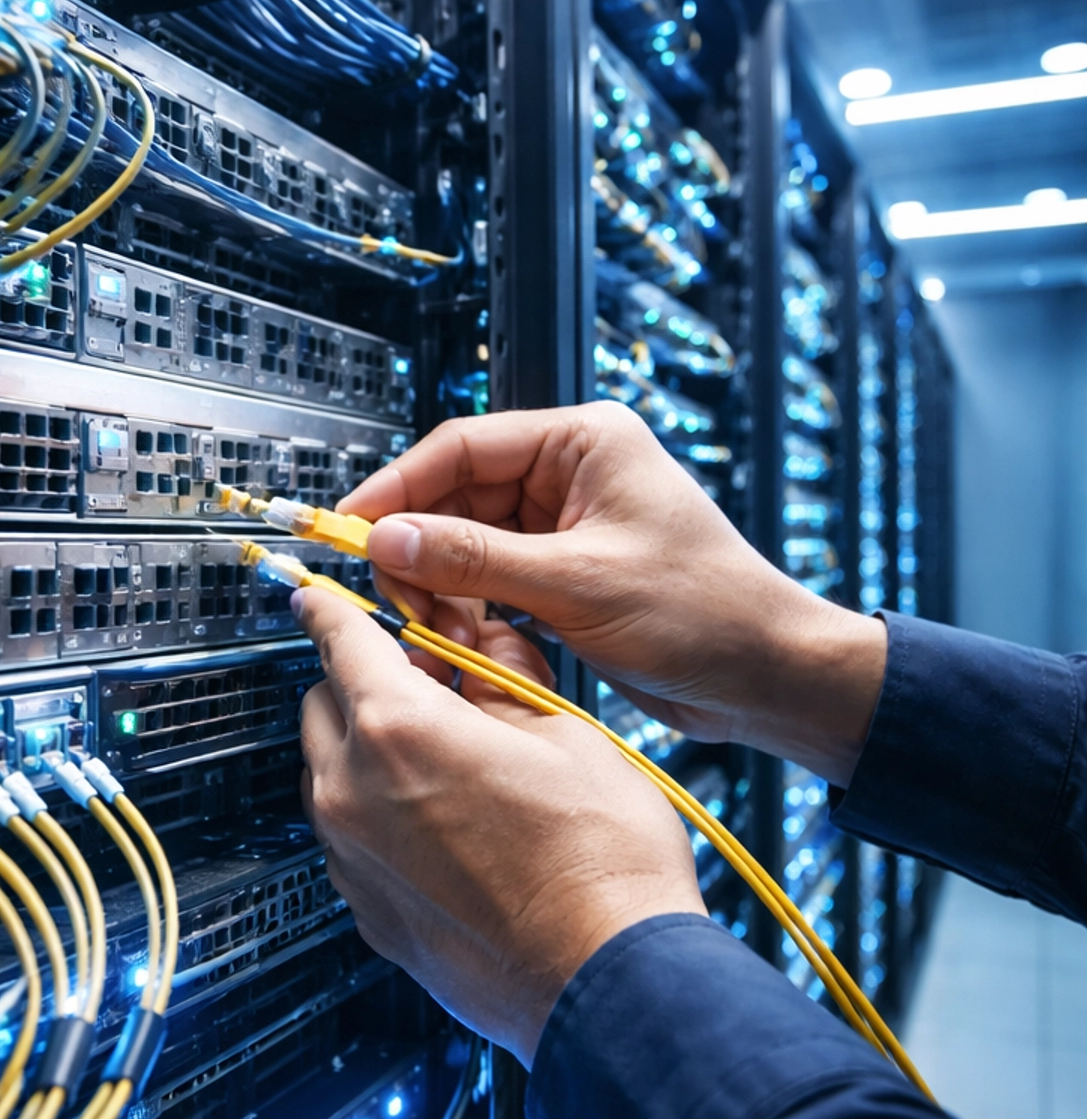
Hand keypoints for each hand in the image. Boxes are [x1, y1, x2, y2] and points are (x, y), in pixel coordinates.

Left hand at [295, 582, 704, 1066]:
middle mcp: (354, 794)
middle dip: (364, 683)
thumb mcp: (565, 733)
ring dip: (368, 752)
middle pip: (325, 705)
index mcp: (398, 729)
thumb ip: (501, 678)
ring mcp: (354, 860)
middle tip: (428, 683)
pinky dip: (379, 816)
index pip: (338, 638)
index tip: (322, 599)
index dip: (332, 608)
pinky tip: (446, 823)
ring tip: (448, 760)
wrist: (607, 979)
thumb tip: (479, 644)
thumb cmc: (601, 866)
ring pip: (330, 775)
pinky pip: (351, 839)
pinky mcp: (368, 912)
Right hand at [342, 404, 885, 786]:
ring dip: (443, 586)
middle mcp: (573, 475)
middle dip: (419, 546)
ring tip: (432, 626)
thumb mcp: (577, 582)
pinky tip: (462, 638)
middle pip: (457, 494)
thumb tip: (390, 538)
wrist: (768, 676)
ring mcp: (569, 526)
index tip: (348, 527)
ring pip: (468, 543)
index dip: (397, 488)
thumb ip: (474, 559)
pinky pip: (493, 580)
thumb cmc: (707, 612)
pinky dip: (470, 609)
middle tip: (388, 593)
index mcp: (584, 442)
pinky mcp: (568, 575)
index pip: (462, 446)